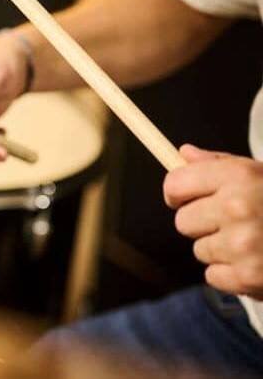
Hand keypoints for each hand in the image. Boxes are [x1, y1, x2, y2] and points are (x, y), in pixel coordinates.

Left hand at [165, 145, 262, 296]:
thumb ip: (221, 165)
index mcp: (240, 177)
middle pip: (183, 221)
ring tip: (257, 243)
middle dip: (205, 223)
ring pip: (200, 250)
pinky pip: (214, 276)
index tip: (185, 197)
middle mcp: (238, 208)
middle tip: (238, 222)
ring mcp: (243, 245)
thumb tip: (183, 154)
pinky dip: (233, 275)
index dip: (178, 192)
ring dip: (222, 250)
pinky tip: (260, 263)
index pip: (176, 184)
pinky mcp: (248, 277)